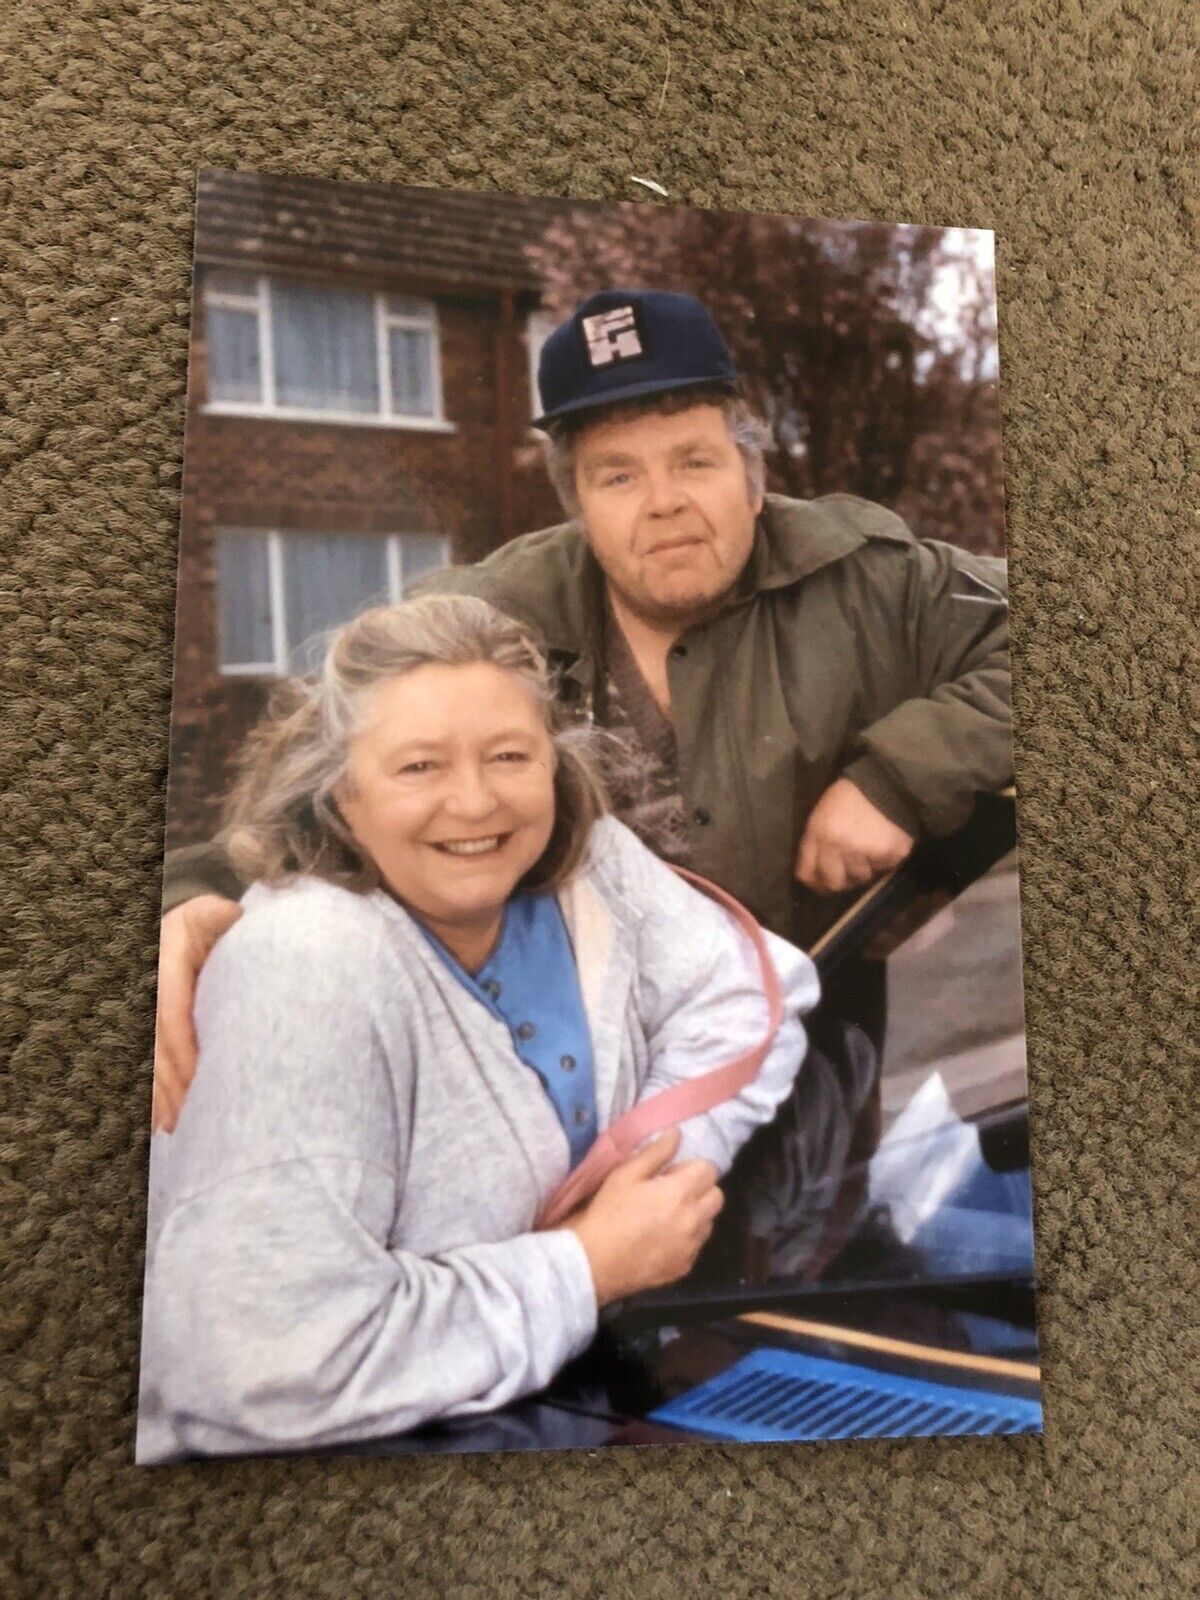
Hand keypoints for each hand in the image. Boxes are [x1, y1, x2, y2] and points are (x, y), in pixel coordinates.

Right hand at [152, 895, 242, 1133]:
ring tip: (178, 1127)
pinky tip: (165, 1122)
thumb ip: (222, 916)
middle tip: (190, 1117)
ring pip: (146, 1061)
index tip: (197, 1077)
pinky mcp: (145, 1031)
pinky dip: (153, 1095)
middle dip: (171, 1084)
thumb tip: (233, 916)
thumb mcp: (212, 913)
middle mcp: (147, 990)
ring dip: (160, 1096)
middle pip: (154, 1046)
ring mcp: (143, 1011)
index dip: (181, 1048)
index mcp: (164, 965)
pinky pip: (144, 1066)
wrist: (182, 928)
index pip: (169, 1013)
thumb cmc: (208, 924)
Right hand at [564, 1128, 723, 1307]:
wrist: (594, 1263)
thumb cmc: (608, 1213)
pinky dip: (686, 1239)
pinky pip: (696, 1246)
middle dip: (700, 1190)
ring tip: (667, 1217)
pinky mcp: (685, 1267)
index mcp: (682, 1192)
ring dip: (696, 1215)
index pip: (709, 1169)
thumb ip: (656, 1152)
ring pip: (709, 1222)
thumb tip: (677, 1133)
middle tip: (672, 1193)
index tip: (670, 1174)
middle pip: (716, 1196)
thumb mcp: (626, 1175)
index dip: (690, 1168)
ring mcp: (692, 1246)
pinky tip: (662, 1240)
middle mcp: (694, 1219)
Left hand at [795, 778, 914, 894]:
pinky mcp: (888, 855)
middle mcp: (837, 847)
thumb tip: (816, 869)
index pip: (806, 873)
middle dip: (839, 881)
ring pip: (861, 878)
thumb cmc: (850, 796)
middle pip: (833, 883)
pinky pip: (883, 869)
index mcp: (817, 834)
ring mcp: (863, 853)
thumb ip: (816, 841)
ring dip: (864, 869)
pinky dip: (884, 861)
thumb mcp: (822, 814)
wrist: (885, 782)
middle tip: (847, 874)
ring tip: (869, 850)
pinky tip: (884, 844)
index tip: (820, 884)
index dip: (813, 882)